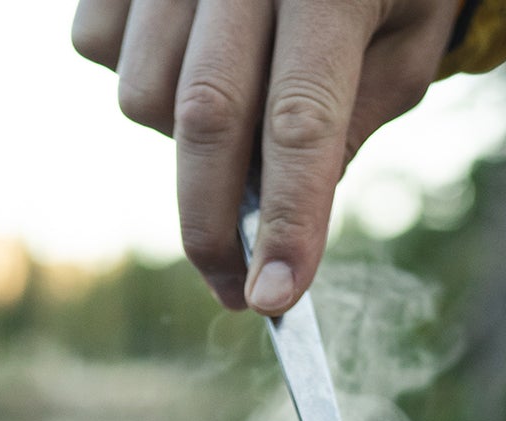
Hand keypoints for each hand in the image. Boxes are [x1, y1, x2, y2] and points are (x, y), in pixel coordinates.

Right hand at [70, 0, 468, 313]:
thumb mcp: (407, 35)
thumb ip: (353, 118)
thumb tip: (282, 218)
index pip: (302, 121)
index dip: (288, 221)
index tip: (274, 300)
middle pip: (205, 118)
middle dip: (212, 224)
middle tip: (233, 287)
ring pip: (142, 94)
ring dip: (179, 138)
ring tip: (231, 112)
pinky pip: (97, 46)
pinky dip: (137, 72)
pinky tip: (185, 52)